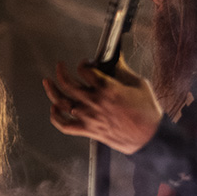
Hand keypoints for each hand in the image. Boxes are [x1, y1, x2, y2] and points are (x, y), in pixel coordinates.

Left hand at [42, 58, 163, 153]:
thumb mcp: (139, 84)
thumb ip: (122, 70)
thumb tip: (114, 58)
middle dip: (61, 71)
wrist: (149, 137)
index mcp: (107, 88)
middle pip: (68, 83)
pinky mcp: (88, 130)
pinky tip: (54, 109)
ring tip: (47, 82)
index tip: (86, 64)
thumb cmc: (147, 111)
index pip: (85, 70)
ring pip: (61, 103)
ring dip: (51, 91)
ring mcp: (89, 117)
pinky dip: (55, 118)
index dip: (84, 64)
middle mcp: (94, 101)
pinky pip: (65, 126)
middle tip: (60, 66)